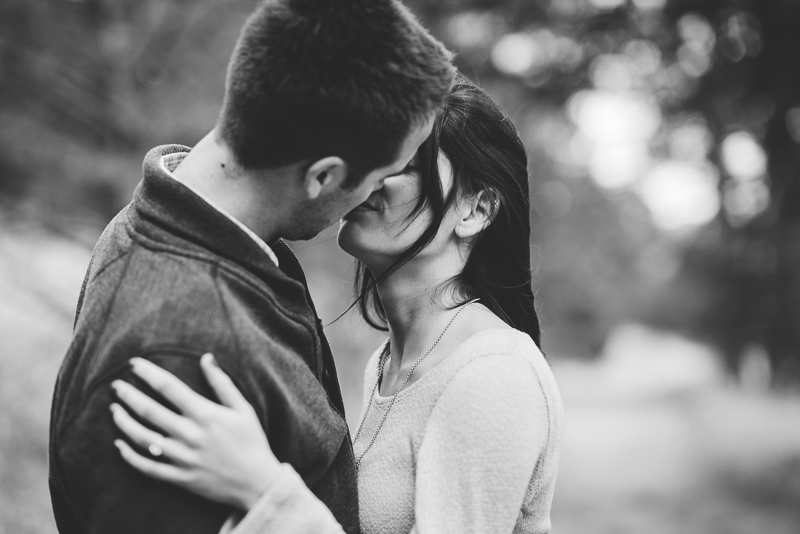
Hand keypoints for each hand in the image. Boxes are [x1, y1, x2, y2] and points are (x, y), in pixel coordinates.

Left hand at [110, 353, 280, 510]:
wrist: (257, 482)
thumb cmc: (252, 441)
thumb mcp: (242, 408)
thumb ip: (222, 383)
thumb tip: (206, 357)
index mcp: (205, 414)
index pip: (169, 387)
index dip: (148, 373)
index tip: (134, 363)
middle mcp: (190, 435)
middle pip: (149, 411)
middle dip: (129, 395)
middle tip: (116, 385)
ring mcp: (182, 458)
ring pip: (143, 438)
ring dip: (124, 422)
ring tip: (114, 409)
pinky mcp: (179, 477)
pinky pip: (147, 467)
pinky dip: (129, 456)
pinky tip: (119, 445)